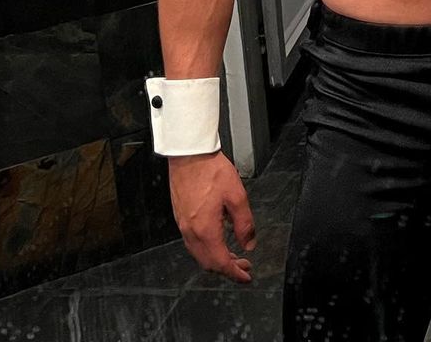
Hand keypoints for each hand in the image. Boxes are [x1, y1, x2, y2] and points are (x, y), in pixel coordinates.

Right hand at [168, 151, 257, 283]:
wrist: (189, 154)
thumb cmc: (211, 170)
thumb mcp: (237, 196)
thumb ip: (245, 223)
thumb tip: (249, 243)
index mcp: (205, 229)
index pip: (221, 262)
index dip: (235, 273)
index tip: (246, 277)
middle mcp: (191, 231)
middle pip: (208, 263)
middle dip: (227, 269)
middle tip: (244, 267)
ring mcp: (183, 225)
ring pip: (200, 254)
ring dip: (217, 260)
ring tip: (234, 256)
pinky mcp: (181, 217)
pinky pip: (193, 243)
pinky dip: (207, 249)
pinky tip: (218, 240)